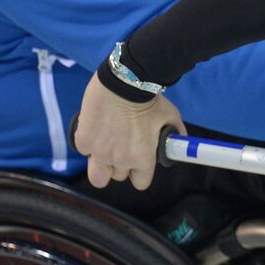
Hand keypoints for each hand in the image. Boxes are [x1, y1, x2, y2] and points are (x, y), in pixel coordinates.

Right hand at [74, 74, 185, 189]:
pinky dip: (89, 143)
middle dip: (121, 166)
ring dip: (101, 164)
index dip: (140, 173)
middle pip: (118, 177)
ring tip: (106, 147)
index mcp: (142, 159)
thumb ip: (176, 133)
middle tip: (122, 148)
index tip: (138, 163)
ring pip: (97, 176)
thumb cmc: (149, 99)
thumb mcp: (170, 116)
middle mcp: (120, 160)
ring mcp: (99, 152)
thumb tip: (180, 141)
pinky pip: (84, 150)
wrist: (124, 82)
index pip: (141, 183)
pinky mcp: (84, 141)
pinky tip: (96, 129)